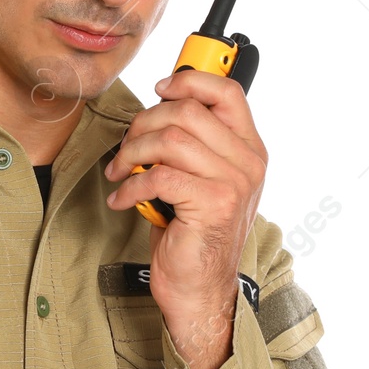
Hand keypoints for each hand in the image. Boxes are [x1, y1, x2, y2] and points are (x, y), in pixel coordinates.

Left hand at [103, 67, 266, 368]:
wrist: (200, 287)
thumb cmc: (194, 234)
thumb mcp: (199, 180)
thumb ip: (193, 144)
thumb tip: (159, 106)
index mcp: (249, 149)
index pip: (228, 92)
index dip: (189, 81)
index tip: (158, 90)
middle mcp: (248, 162)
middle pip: (188, 112)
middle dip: (143, 124)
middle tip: (126, 147)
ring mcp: (234, 183)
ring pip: (170, 139)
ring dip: (131, 153)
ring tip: (119, 173)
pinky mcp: (212, 204)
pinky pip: (159, 175)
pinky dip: (130, 185)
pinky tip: (122, 199)